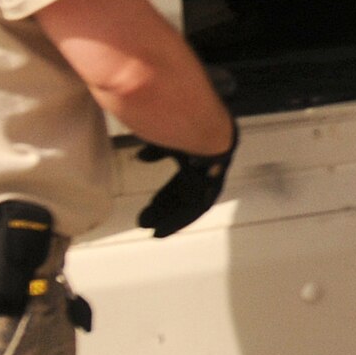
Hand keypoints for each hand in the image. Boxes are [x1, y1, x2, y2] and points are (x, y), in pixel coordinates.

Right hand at [137, 123, 238, 238]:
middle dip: (165, 209)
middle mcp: (206, 167)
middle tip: (145, 221)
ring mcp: (213, 176)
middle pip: (184, 195)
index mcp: (194, 154)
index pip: (180, 181)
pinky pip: (198, 209)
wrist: (201, 122)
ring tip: (153, 232)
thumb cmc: (182, 123)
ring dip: (171, 219)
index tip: (150, 205)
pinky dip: (180, 221)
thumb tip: (140, 157)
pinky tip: (162, 231)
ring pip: (191, 204)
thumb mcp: (164, 139)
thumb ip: (155, 151)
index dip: (165, 195)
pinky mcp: (215, 185)